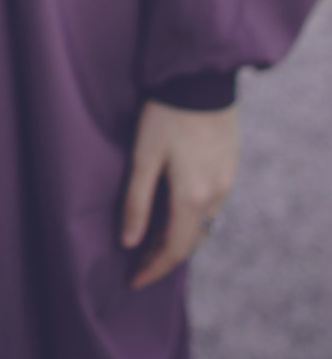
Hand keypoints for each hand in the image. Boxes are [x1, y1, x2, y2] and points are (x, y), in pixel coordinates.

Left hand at [119, 99, 238, 289]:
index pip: (174, 249)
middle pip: (190, 241)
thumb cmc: (165, 115)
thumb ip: (136, 201)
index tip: (133, 281)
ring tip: (151, 240)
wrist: (200, 78)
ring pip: (202, 224)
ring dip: (178, 237)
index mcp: (193, 197)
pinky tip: (173, 210)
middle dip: (164, 257)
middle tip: (138, 263)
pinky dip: (190, 217)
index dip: (153, 269)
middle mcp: (215, 196)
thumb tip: (128, 243)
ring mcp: (226, 181)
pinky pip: (210, 205)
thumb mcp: (143, 156)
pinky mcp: (229, 166)